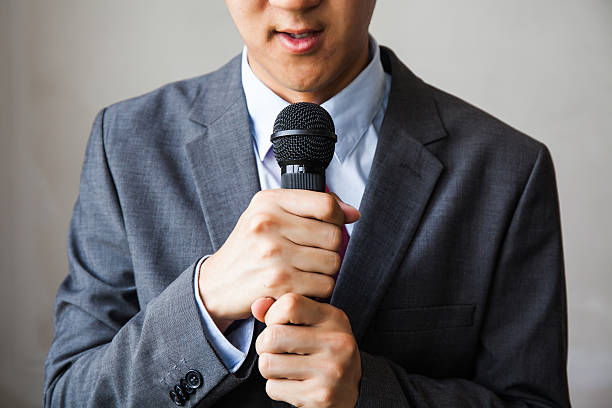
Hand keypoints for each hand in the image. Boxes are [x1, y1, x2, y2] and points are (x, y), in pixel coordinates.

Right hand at [198, 189, 358, 330]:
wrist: (217, 284)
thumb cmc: (248, 248)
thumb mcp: (268, 214)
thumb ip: (310, 207)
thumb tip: (353, 213)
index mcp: (268, 202)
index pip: (325, 204)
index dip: (338, 216)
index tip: (334, 224)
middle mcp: (269, 225)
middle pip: (334, 236)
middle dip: (330, 248)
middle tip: (313, 253)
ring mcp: (274, 255)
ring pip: (333, 262)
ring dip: (326, 271)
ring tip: (306, 269)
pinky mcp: (279, 284)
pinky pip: (324, 285)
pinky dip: (319, 289)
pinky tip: (302, 285)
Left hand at [254, 293, 360, 407]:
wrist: (352, 392)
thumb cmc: (324, 352)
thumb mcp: (313, 324)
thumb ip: (283, 312)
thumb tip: (256, 305)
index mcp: (334, 318)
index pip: (289, 304)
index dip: (273, 315)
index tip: (277, 324)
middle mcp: (336, 343)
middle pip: (272, 336)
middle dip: (264, 345)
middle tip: (275, 351)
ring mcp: (330, 371)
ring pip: (267, 364)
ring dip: (269, 368)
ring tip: (285, 367)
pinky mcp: (319, 396)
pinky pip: (273, 388)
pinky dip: (277, 388)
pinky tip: (294, 384)